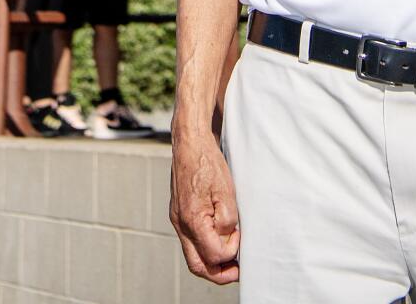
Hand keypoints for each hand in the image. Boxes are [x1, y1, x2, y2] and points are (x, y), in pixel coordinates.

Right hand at [170, 131, 239, 283]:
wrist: (190, 142)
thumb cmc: (207, 163)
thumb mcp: (226, 192)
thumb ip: (227, 221)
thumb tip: (228, 238)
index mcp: (192, 220)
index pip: (213, 255)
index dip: (230, 251)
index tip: (238, 235)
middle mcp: (180, 224)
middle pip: (197, 266)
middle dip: (218, 274)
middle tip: (236, 271)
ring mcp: (177, 219)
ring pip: (192, 255)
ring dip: (211, 262)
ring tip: (230, 258)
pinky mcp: (179, 213)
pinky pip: (190, 241)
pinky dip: (204, 247)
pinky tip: (218, 239)